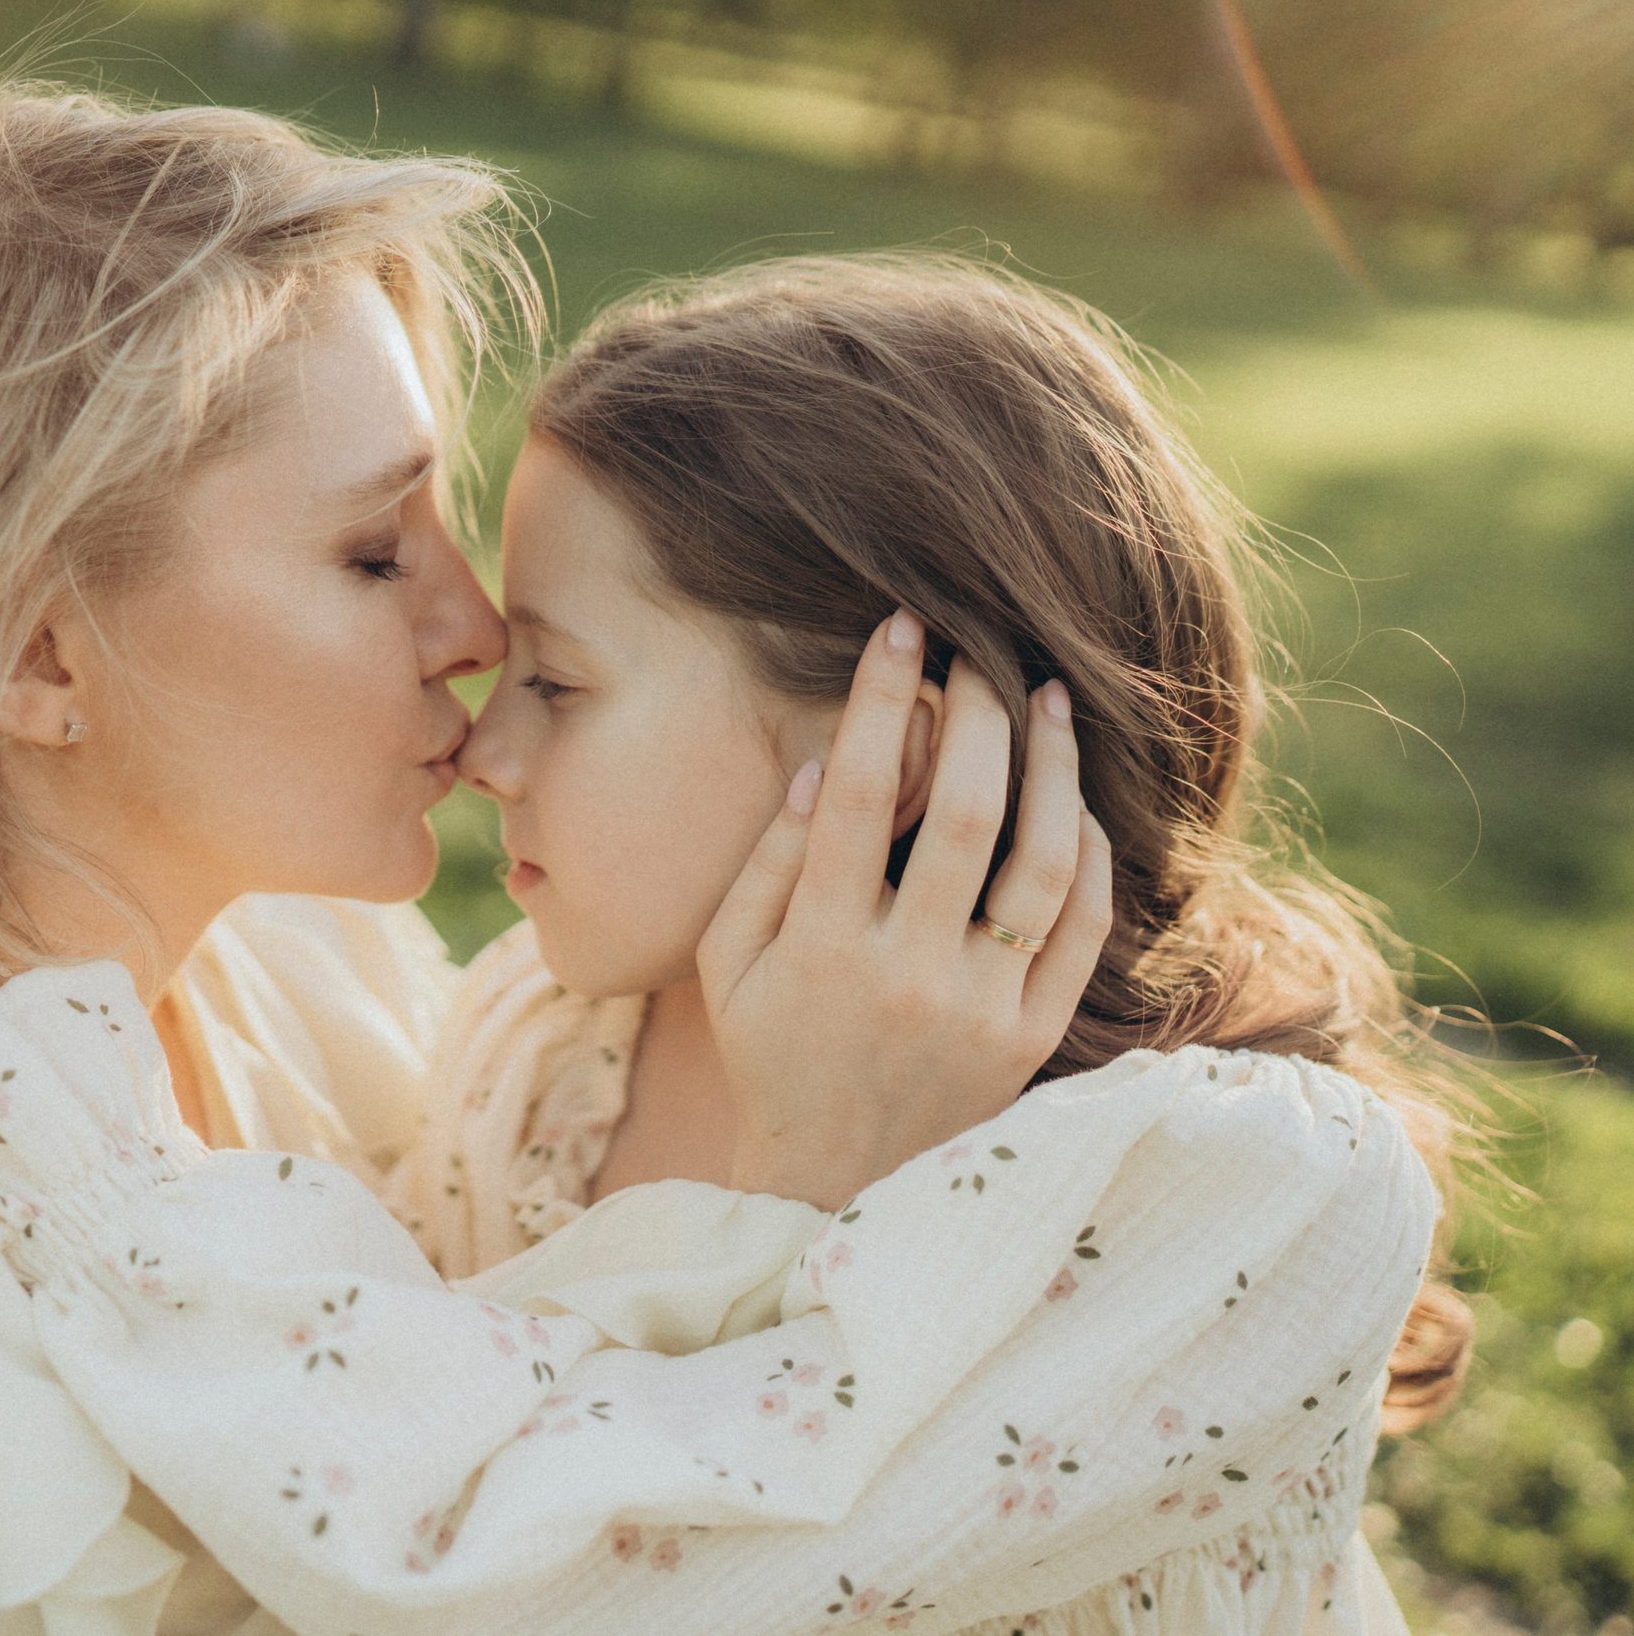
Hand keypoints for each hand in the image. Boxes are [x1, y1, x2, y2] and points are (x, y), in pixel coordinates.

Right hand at [696, 609, 1111, 1210]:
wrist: (833, 1190)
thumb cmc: (772, 1058)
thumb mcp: (728, 966)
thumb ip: (764, 865)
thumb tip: (822, 763)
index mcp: (822, 949)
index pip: (854, 795)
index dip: (880, 699)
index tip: (900, 629)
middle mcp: (908, 975)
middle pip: (960, 812)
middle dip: (975, 713)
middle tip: (982, 653)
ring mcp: (982, 1011)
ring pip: (1043, 864)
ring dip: (1052, 768)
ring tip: (1048, 701)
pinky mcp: (1033, 1040)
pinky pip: (1083, 933)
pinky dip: (1092, 857)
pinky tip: (1077, 803)